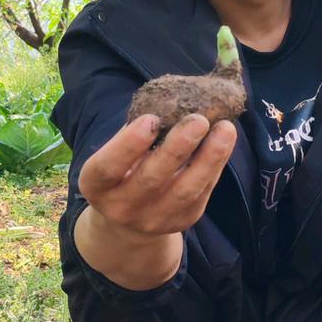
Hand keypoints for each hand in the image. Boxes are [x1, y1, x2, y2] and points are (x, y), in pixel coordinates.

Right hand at [78, 112, 236, 236]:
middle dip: (177, 148)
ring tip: (225, 130)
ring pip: (184, 190)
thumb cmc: (123, 170)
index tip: (151, 120)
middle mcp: (121, 207)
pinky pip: (201, 193)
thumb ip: (136, 134)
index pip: (109, 167)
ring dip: (208, 158)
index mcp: (96, 185)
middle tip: (198, 119)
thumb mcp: (115, 154)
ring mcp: (153, 219)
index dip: (128, 145)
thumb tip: (174, 100)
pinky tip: (224, 142)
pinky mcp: (182, 220)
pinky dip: (215, 166)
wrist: (129, 218)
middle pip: (151, 179)